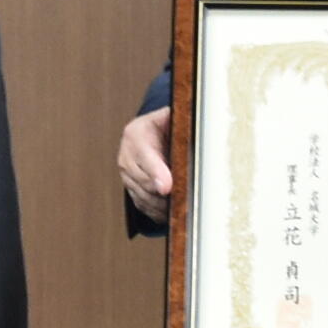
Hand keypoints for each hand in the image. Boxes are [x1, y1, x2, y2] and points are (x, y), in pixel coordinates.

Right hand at [115, 106, 173, 220]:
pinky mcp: (131, 189)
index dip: (157, 173)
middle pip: (144, 182)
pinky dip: (157, 211)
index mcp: (135, 134)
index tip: (167, 187)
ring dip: (163, 205)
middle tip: (184, 200)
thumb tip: (202, 121)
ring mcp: (126, 175)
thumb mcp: (169, 116)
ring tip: (182, 207)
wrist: (149, 133)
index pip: (146, 157)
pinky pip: (143, 205)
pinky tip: (172, 211)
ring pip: (144, 197)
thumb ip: (178, 119)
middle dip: (164, 194)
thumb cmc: (164, 125)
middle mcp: (126, 156)